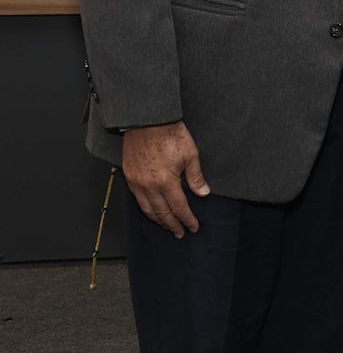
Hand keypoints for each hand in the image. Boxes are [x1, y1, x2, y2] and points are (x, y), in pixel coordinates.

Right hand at [121, 121, 209, 237]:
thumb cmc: (169, 133)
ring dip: (158, 220)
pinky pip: (137, 199)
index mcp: (166, 182)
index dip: (187, 219)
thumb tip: (203, 192)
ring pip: (147, 209)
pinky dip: (146, 208)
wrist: (148, 119)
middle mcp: (149, 186)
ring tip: (167, 226)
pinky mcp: (129, 176)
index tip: (193, 226)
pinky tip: (151, 210)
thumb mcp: (190, 154)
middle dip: (173, 225)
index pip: (179, 208)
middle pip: (162, 213)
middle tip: (180, 232)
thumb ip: (196, 176)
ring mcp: (137, 182)